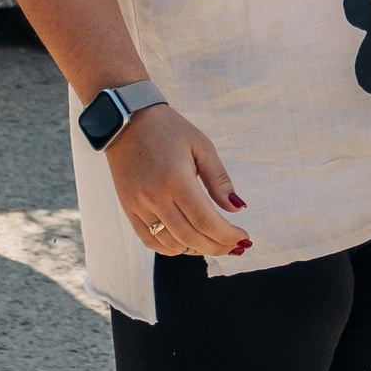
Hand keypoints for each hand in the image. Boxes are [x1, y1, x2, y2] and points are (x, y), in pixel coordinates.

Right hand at [103, 103, 249, 257]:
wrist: (126, 120)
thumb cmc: (168, 129)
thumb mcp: (201, 146)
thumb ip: (219, 180)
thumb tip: (238, 208)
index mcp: (177, 179)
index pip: (207, 221)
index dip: (228, 235)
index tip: (244, 238)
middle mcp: (156, 197)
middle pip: (191, 238)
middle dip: (218, 246)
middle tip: (235, 246)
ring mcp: (139, 206)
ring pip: (171, 244)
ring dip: (197, 250)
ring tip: (215, 244)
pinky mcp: (129, 209)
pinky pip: (149, 240)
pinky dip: (171, 248)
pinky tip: (187, 244)